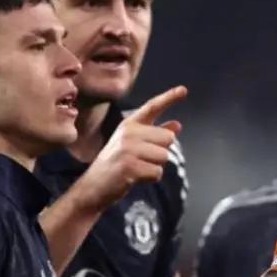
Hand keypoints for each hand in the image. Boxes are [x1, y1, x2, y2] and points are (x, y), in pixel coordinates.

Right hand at [74, 85, 187, 212]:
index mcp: (129, 125)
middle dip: (161, 152)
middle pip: (168, 138)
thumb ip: (155, 134)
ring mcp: (128, 149)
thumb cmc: (115, 165)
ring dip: (155, 166)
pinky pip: (157, 172)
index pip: (152, 107)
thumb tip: (177, 125)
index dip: (169, 97)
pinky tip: (134, 178)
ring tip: (136, 168)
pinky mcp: (130, 166)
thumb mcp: (133, 145)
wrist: (93, 187)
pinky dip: (150, 178)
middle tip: (140, 160)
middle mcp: (128, 133)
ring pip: (164, 156)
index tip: (183, 90)